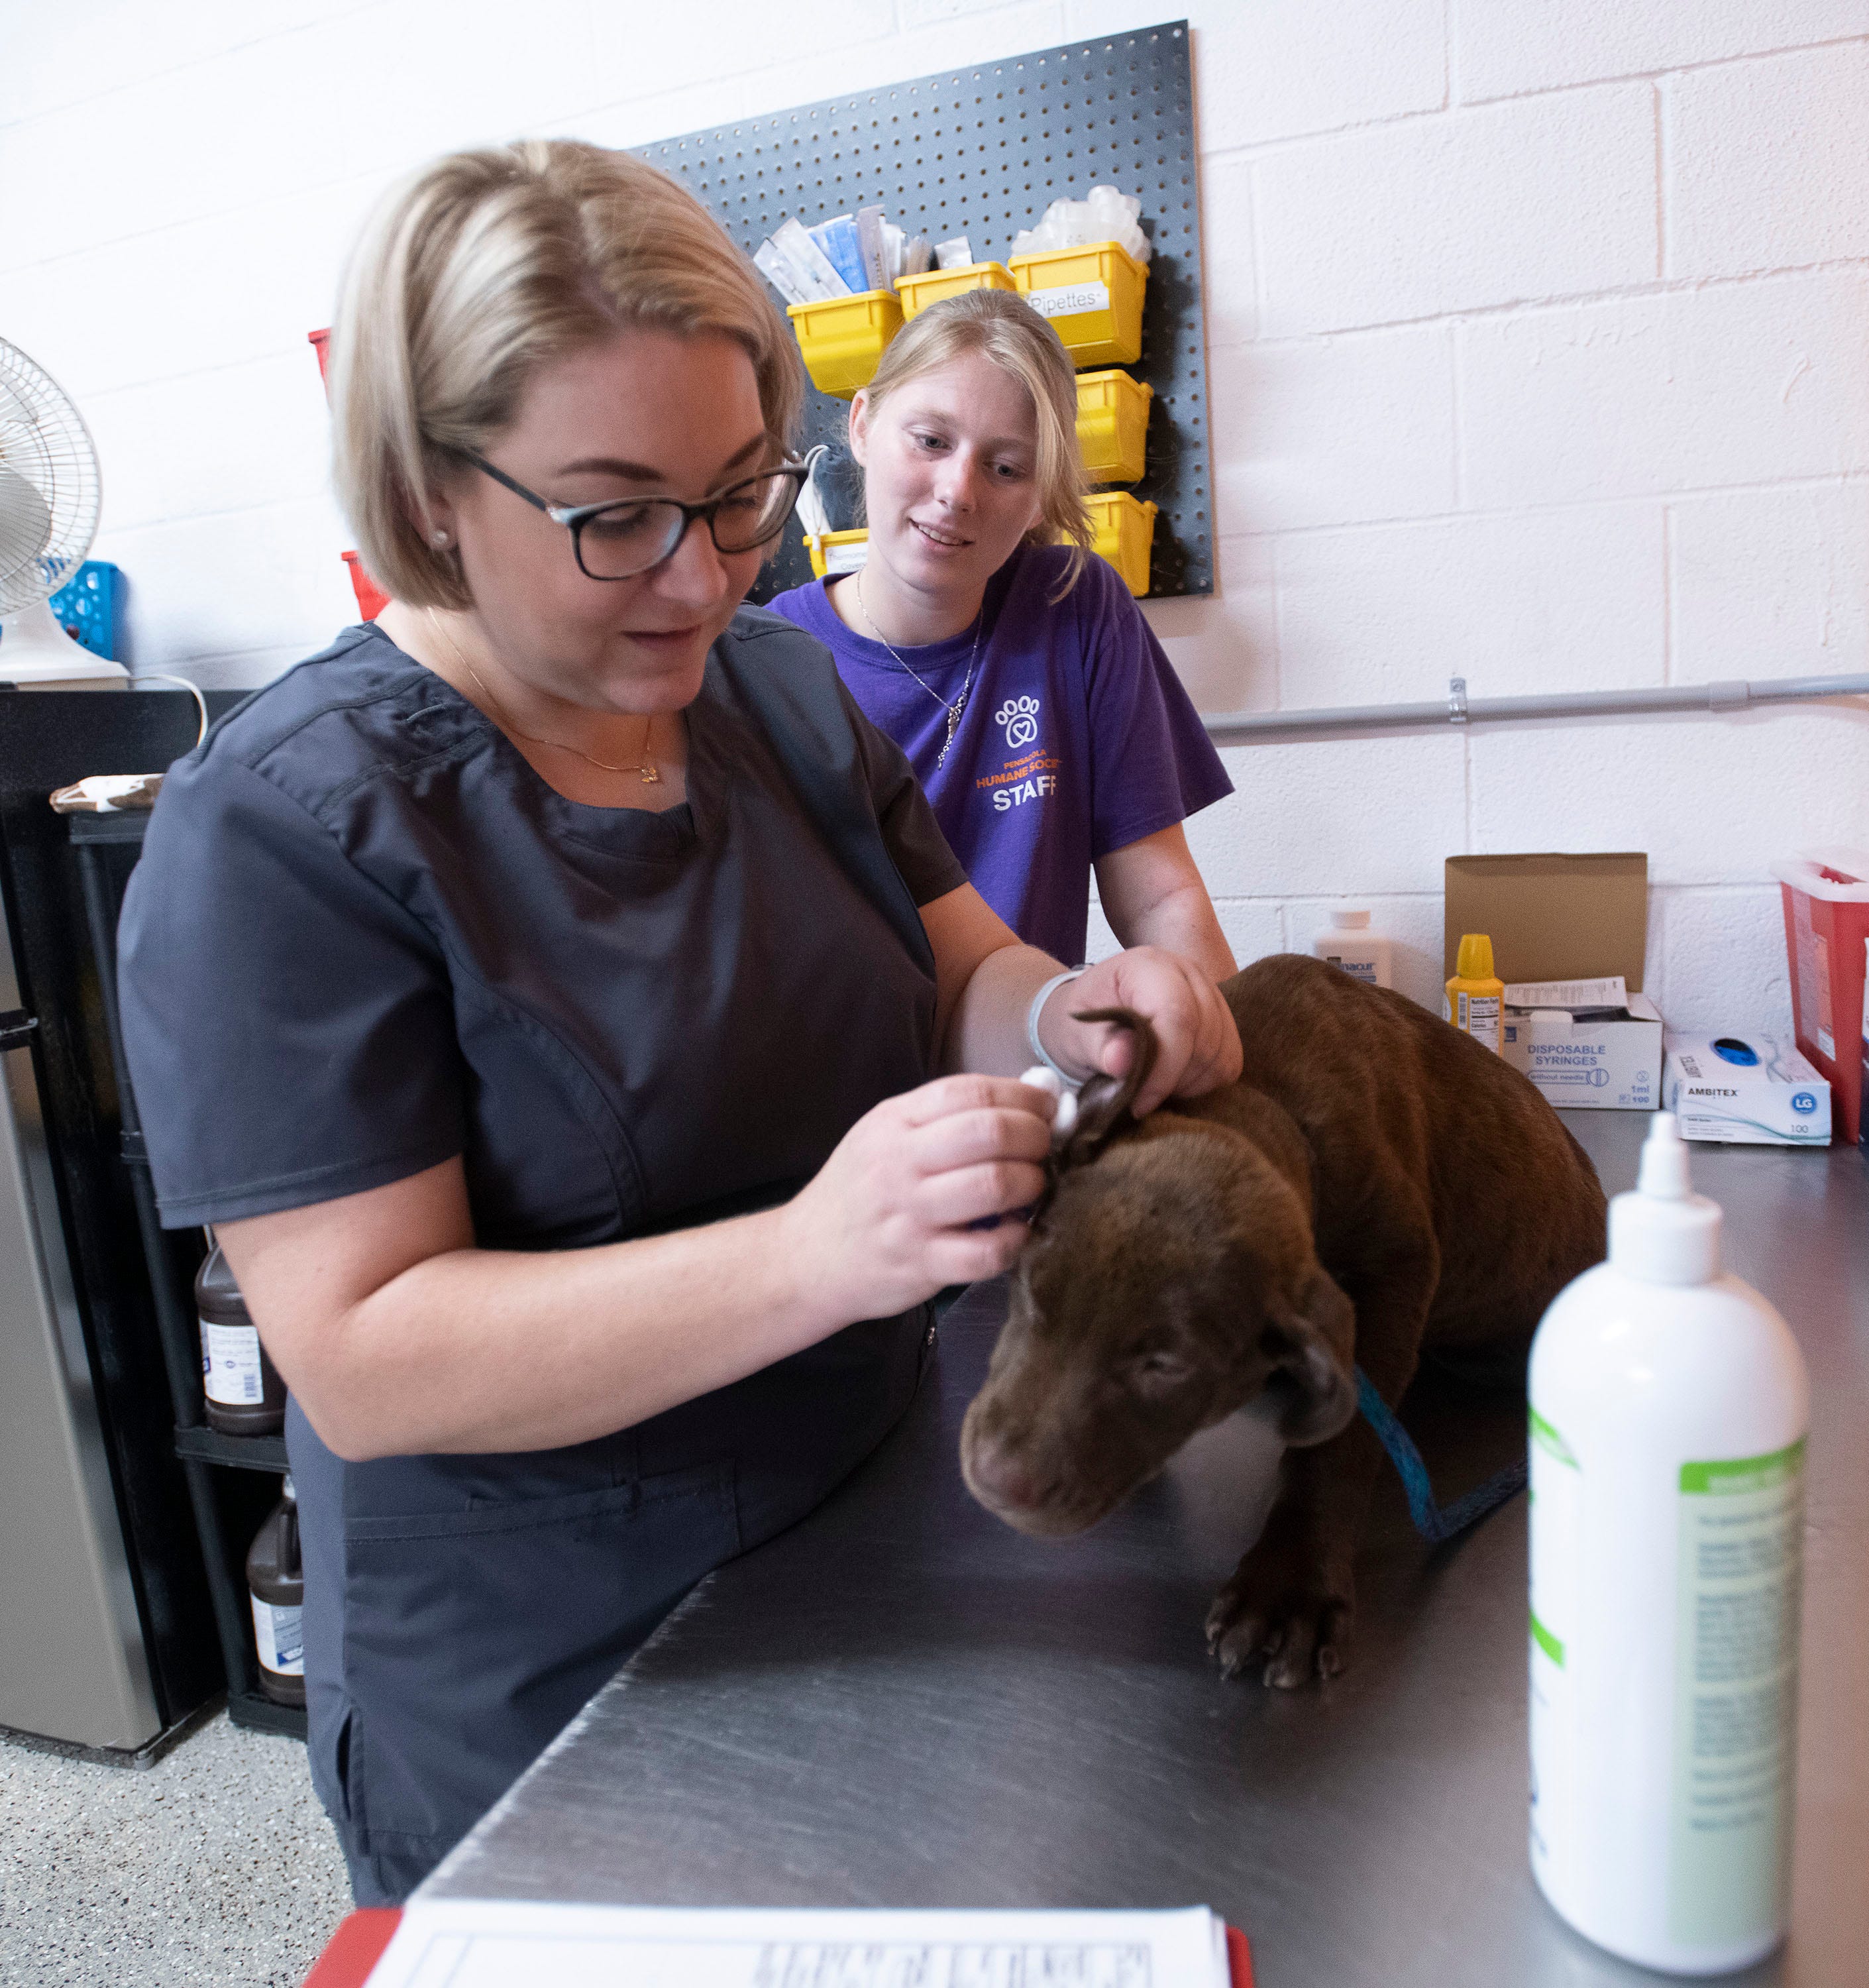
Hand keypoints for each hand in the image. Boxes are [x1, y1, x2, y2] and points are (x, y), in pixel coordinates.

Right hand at [780, 1074, 1058, 1324]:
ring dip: (1031, 1183)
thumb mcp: (885, 1136)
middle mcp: (899, 1163)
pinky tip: (1015, 1232)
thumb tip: (1032, 1096)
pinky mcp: (920, 1265)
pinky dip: (1015, 1240)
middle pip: (988, 1133)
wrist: (807, 1256)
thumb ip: (946, 1117)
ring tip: (1033, 1187)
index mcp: (894, 1122)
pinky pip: (986, 1252)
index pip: (969, 1092)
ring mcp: (909, 1216)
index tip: (1046, 1108)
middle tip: (1044, 1148)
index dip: (1022, 1096)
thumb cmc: (860, 1190)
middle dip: (1035, 1136)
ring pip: (992, 1187)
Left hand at [1038, 947, 1240, 1115]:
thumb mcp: (1073, 1035)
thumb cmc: (1081, 1023)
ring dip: (1190, 1083)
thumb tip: (1122, 1061)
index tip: (1139, 1102)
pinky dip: (1205, 1083)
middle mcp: (1188, 973)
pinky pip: (1229, 1062)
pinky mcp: (1222, 1021)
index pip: (1177, 1015)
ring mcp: (1211, 995)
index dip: (1163, 1068)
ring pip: (1222, 1053)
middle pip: (1205, 1037)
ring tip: (1154, 1087)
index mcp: (1148, 966)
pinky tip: (1174, 1083)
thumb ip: (1096, 1046)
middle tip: (1141, 1097)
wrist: (1092, 1014)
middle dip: (1174, 1080)